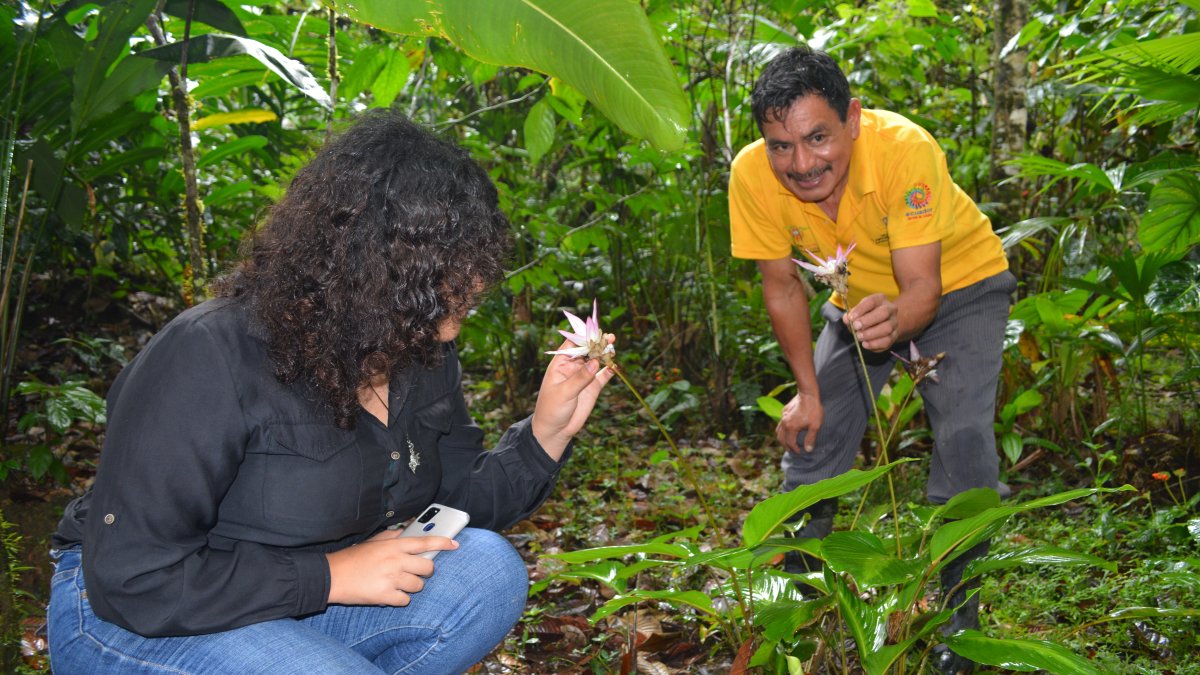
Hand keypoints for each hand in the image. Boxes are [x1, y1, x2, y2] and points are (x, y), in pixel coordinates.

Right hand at [325, 529, 458, 605]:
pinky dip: (399, 599)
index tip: (454, 545)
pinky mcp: (385, 596)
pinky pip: (405, 600)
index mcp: (394, 545)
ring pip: (418, 586)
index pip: (425, 542)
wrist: (332, 576)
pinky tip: (388, 593)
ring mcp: (392, 579)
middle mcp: (396, 561)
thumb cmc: (353, 558)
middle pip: (428, 568)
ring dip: (411, 586)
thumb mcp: (374, 541)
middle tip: (414, 572)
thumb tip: (409, 529)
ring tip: (396, 583)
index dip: (443, 543)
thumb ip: (394, 535)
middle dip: (424, 572)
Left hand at [531, 336, 616, 458]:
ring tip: (614, 348)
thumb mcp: (564, 393)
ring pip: (597, 360)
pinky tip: (617, 366)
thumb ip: (579, 378)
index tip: (594, 332)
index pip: (572, 345)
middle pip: (587, 350)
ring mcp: (584, 376)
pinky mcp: (593, 387)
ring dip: (606, 353)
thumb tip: (595, 362)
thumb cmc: (552, 409)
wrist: (556, 430)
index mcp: (560, 364)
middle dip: (598, 343)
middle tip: (609, 338)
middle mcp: (573, 367)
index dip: (583, 337)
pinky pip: (604, 375)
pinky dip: (611, 369)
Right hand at [778, 391, 822, 452]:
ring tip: (787, 443)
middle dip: (786, 446)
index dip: (794, 449)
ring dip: (782, 439)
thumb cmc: (813, 410)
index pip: (790, 442)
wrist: (808, 394)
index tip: (800, 452)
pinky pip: (780, 424)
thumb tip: (808, 450)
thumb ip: (811, 438)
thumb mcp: (815, 425)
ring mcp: (783, 417)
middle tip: (791, 450)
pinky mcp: (784, 411)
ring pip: (778, 431)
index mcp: (791, 427)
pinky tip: (788, 430)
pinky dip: (782, 430)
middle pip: (781, 438)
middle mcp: (784, 423)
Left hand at [844, 293, 899, 351]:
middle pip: (884, 312)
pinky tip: (865, 344)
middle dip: (868, 321)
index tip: (851, 318)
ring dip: (871, 333)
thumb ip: (851, 315)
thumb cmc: (865, 315)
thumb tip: (847, 319)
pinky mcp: (895, 335)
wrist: (879, 324)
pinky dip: (875, 344)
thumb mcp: (857, 312)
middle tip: (856, 327)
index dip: (860, 309)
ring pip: (887, 328)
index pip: (871, 301)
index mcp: (879, 299)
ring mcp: (894, 322)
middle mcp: (890, 309)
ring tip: (859, 336)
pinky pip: (887, 340)